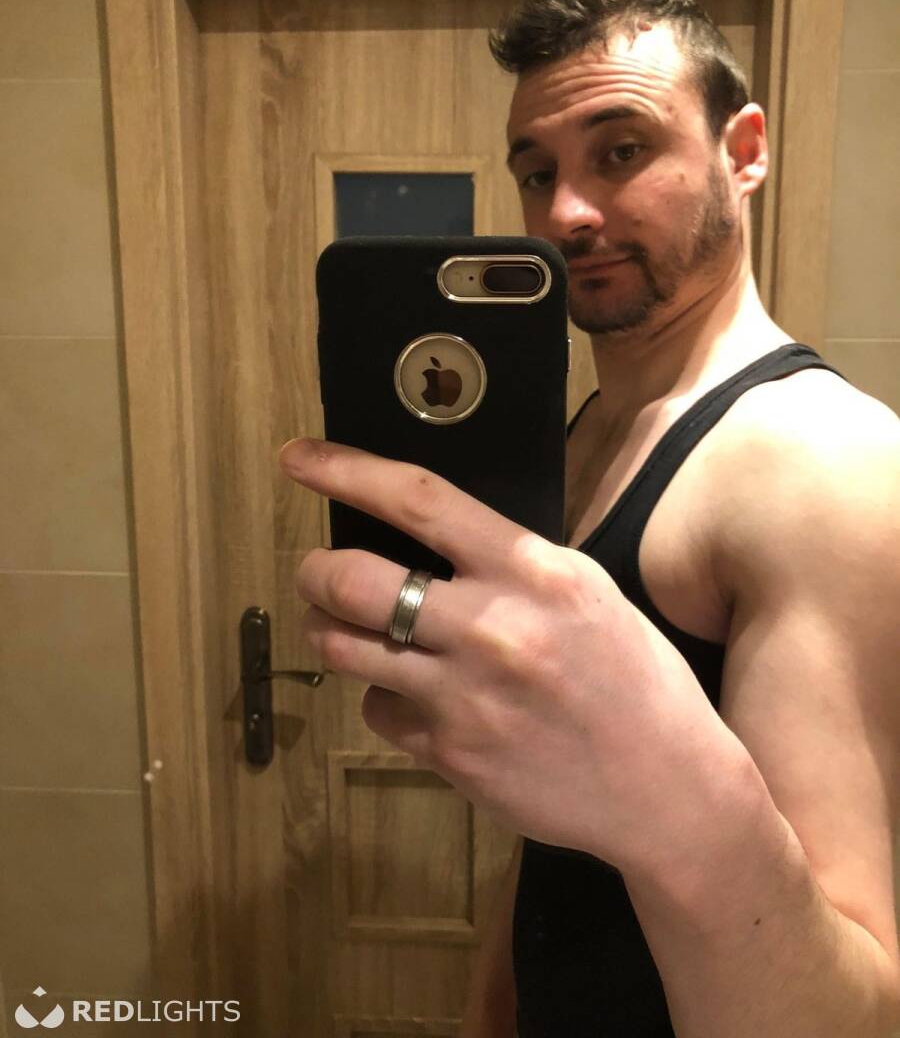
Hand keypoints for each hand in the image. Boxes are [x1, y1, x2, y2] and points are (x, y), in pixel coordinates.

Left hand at [279, 437, 742, 874]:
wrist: (666, 788)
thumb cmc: (634, 677)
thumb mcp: (585, 590)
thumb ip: (510, 560)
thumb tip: (428, 534)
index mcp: (533, 571)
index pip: (419, 501)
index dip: (345, 472)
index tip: (298, 459)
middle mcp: (490, 628)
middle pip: (353, 580)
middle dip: (315, 570)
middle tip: (316, 571)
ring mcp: (464, 698)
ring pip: (344, 649)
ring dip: (331, 630)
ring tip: (348, 626)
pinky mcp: (449, 755)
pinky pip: (378, 711)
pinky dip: (383, 697)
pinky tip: (414, 697)